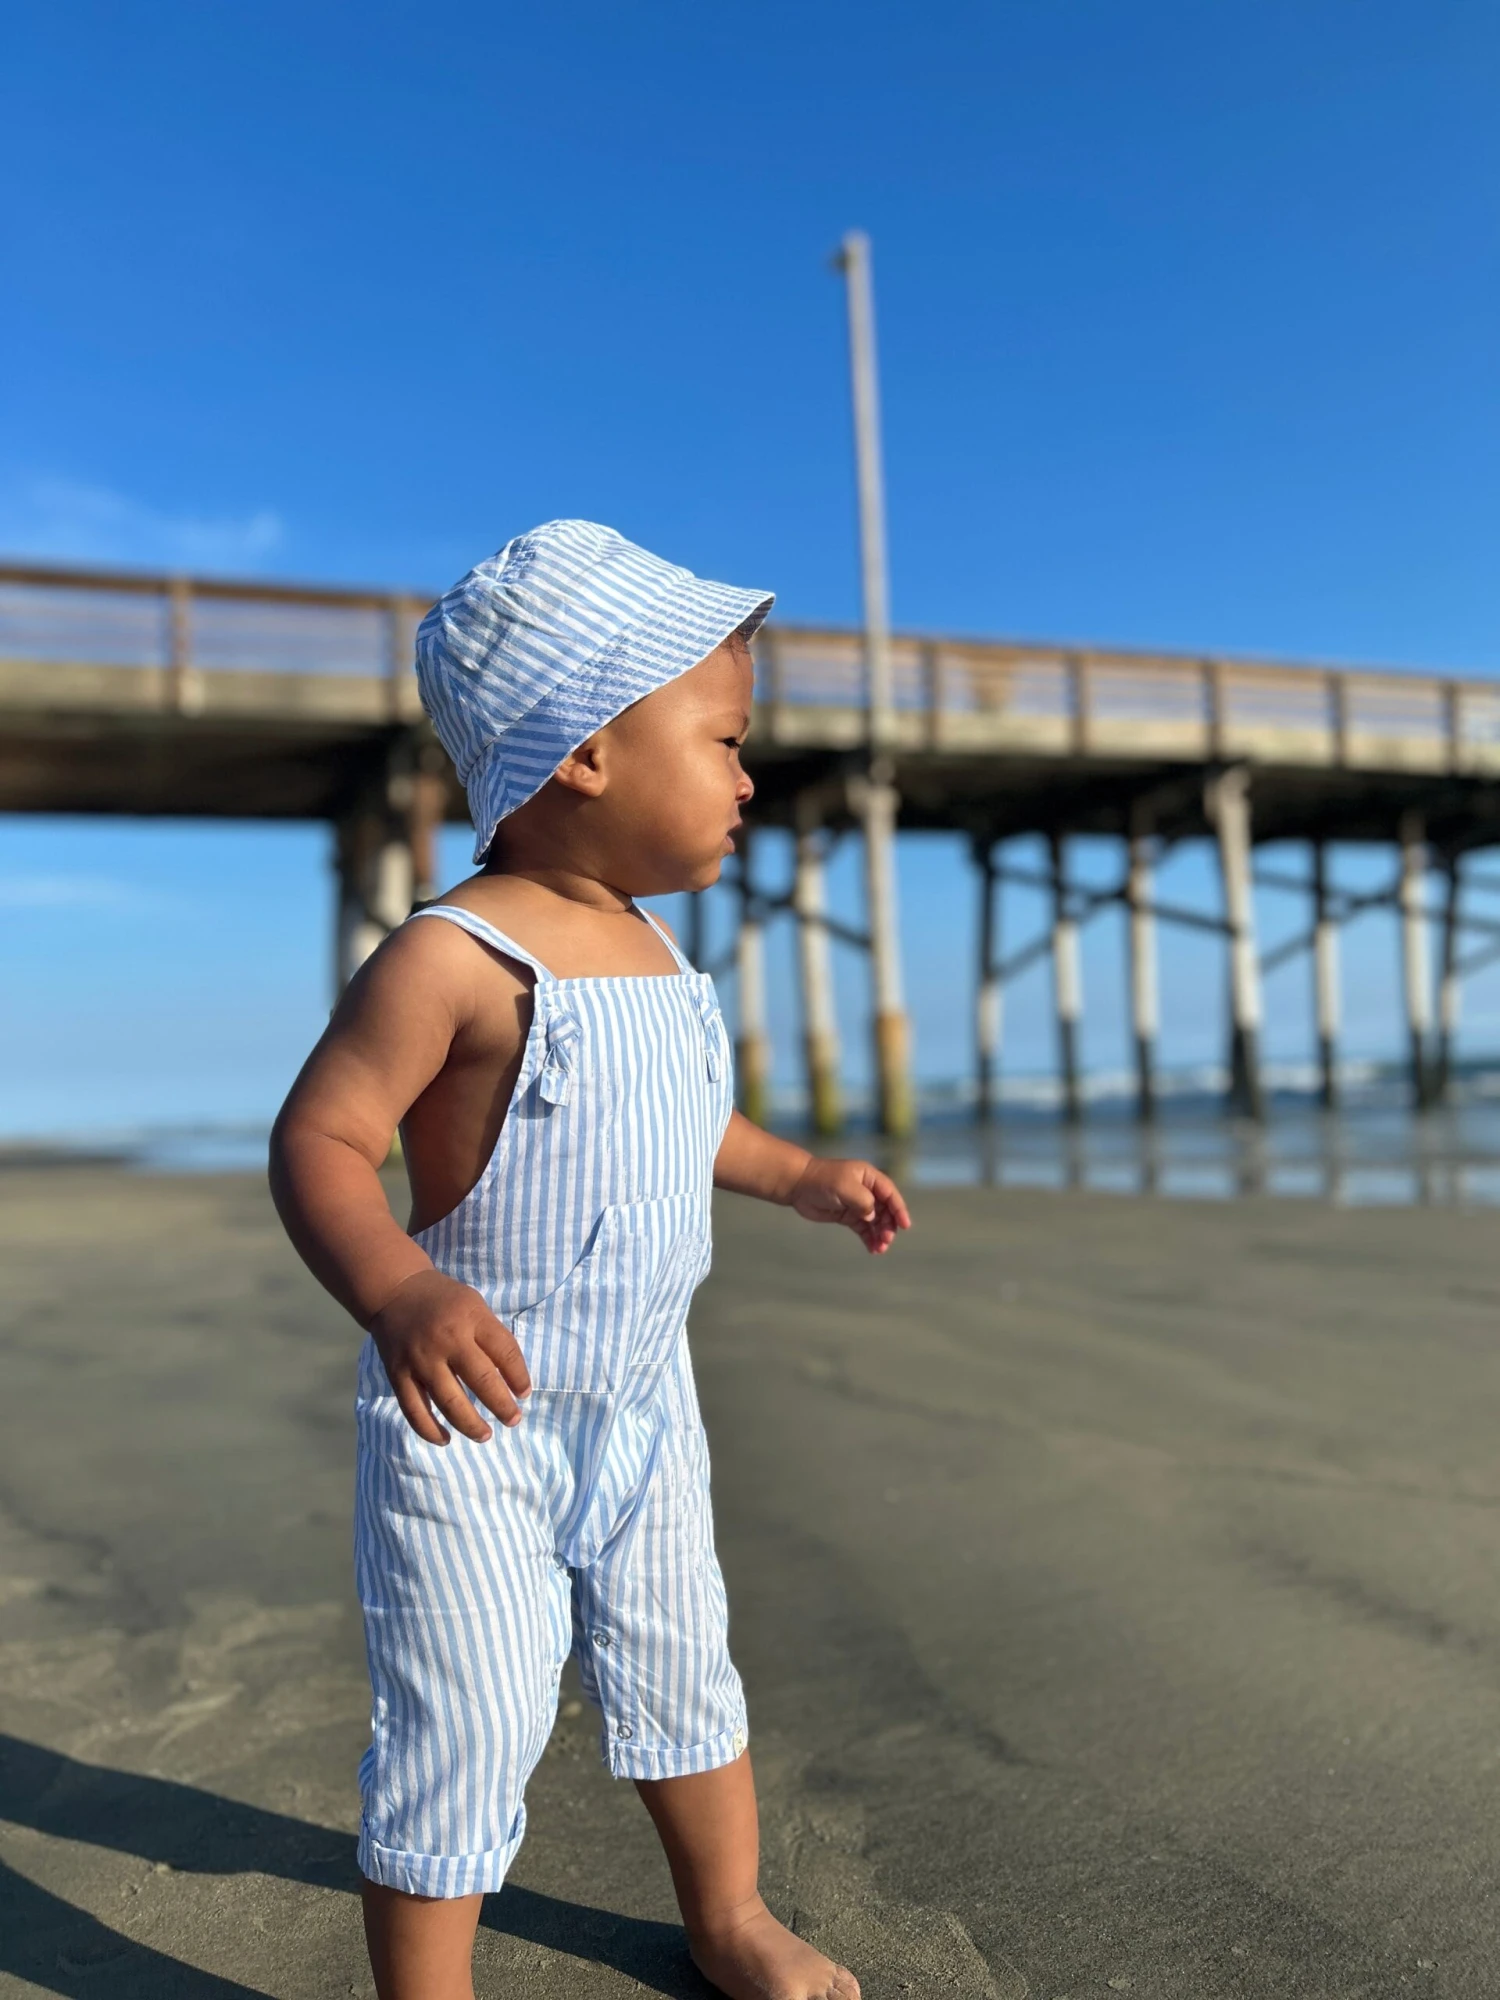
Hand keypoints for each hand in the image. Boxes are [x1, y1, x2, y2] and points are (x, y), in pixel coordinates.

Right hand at [367, 1269, 531, 1443]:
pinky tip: (445, 1439)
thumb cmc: (444, 1301)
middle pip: (480, 1379)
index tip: (524, 1394)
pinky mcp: (397, 1374)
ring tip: (485, 1435)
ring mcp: (420, 1359)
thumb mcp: (474, 1305)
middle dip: (501, 1405)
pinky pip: (414, 1410)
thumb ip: (491, 1336)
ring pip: (448, 1401)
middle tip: (513, 1420)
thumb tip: (511, 1379)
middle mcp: (446, 1339)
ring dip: (470, 1424)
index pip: (504, 1352)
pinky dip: (429, 1430)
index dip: (519, 1377)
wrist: (394, 1291)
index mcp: (470, 1318)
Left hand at [788, 1157, 910, 1253]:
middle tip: (886, 1240)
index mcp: (869, 1177)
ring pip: (876, 1222)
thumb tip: (872, 1217)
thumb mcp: (846, 1187)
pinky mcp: (848, 1215)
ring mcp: (857, 1204)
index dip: (899, 1209)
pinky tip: (873, 1249)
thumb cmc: (823, 1180)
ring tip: (880, 1248)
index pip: (890, 1194)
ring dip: (880, 1235)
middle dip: (888, 1226)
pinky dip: (869, 1238)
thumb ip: (863, 1201)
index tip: (905, 1225)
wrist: (798, 1185)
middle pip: (885, 1210)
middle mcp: (866, 1190)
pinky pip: (864, 1228)